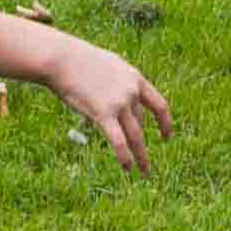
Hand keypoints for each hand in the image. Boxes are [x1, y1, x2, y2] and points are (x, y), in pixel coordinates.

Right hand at [46, 42, 172, 174]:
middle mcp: (131, 91)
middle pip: (140, 123)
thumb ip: (119, 83)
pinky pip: (119, 141)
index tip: (167, 136)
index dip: (165, 122)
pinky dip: (125, 156)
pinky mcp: (103, 114)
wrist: (63, 59)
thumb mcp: (109, 67)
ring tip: (143, 171)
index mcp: (135, 78)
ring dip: (140, 156)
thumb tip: (121, 101)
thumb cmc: (80, 61)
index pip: (158, 104)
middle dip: (141, 143)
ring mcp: (119, 103)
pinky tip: (128, 167)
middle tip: (144, 161)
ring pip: (135, 136)